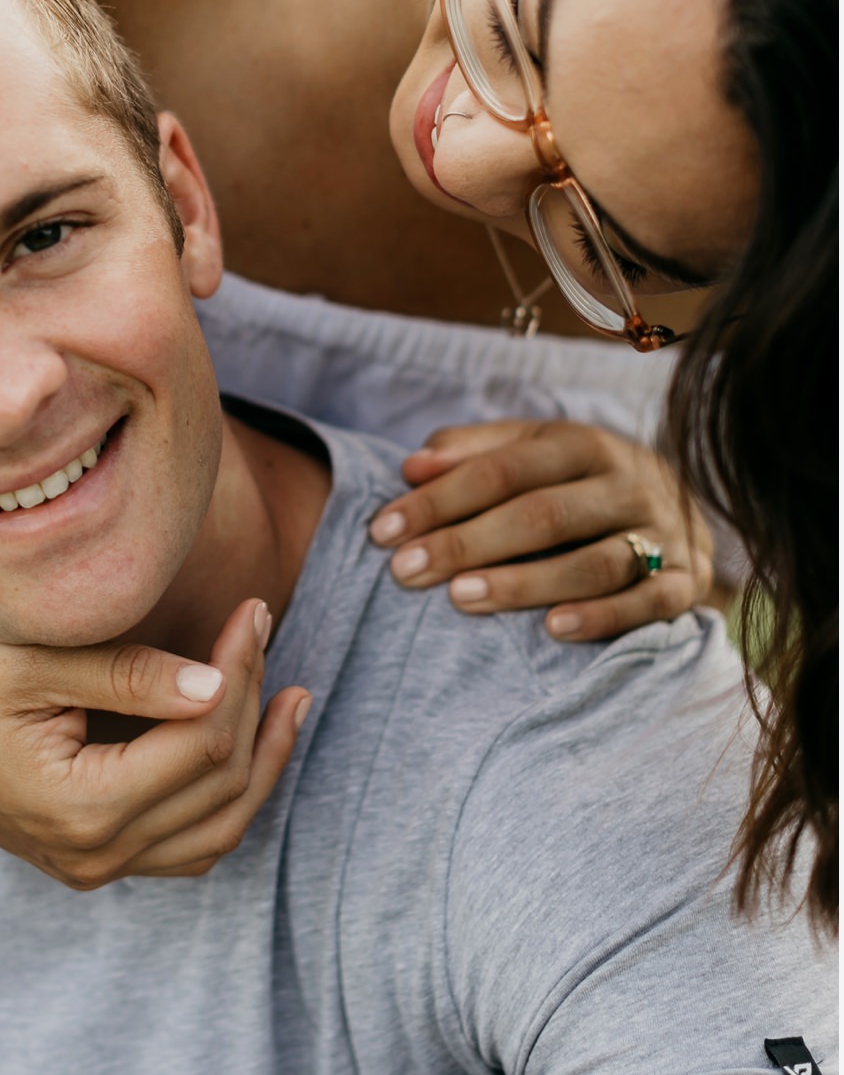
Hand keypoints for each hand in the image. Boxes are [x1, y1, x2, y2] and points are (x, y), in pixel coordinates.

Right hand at [0, 599, 311, 888]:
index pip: (201, 742)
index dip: (239, 671)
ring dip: (260, 766)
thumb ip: (127, 674)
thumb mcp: (33, 663)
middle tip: (265, 631)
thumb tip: (216, 679)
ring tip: (289, 699)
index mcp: (81, 808)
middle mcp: (94, 855)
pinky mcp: (92, 862)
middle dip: (254, 703)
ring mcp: (94, 868)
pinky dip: (224, 802)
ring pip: (217, 831)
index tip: (253, 608)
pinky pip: (185, 848)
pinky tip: (243, 748)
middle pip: (220, 786)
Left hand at [368, 422, 714, 642]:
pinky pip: (647, 603)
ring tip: (461, 600)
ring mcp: (662, 534)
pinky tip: (552, 630)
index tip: (382, 531)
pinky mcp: (688, 583)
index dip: (441, 499)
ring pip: (591, 561)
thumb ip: (475, 454)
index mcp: (584, 444)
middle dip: (467, 543)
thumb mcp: (537, 456)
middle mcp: (628, 482)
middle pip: (542, 514)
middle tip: (405, 572)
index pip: (504, 468)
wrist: (692, 517)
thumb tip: (411, 464)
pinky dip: (602, 617)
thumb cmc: (586, 488)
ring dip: (524, 582)